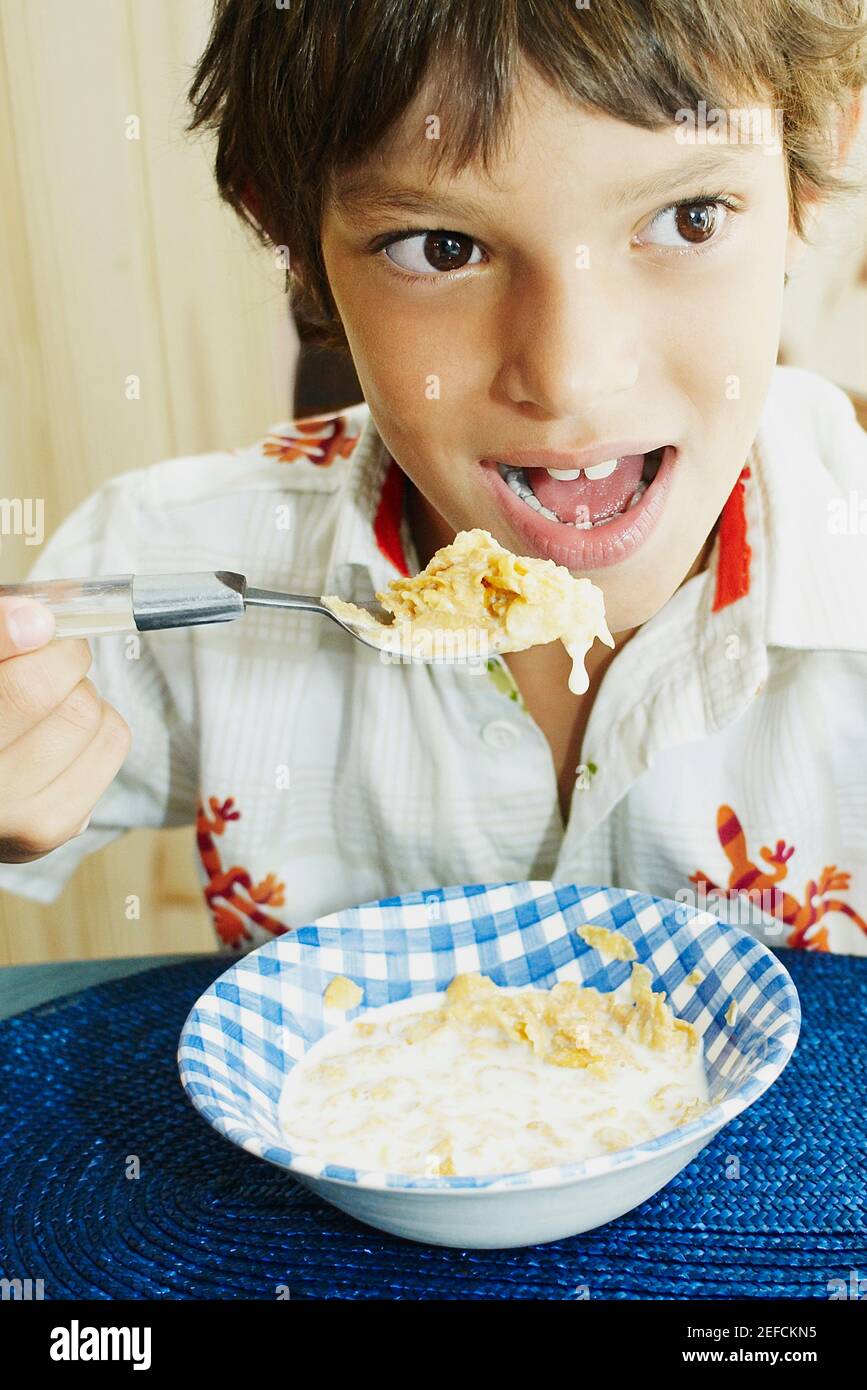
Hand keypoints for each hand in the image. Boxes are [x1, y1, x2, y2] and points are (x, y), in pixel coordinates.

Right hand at [0, 598, 131, 863]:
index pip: (22, 689)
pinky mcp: (54, 827)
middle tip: (44, 659)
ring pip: (91, 716)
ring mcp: (18, 817)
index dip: (33, 634)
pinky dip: (98, 722)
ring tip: (46, 702)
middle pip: (56, 696)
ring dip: (80, 693)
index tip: (39, 620)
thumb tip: (38, 619)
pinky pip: (112, 742)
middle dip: (60, 662)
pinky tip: (62, 731)